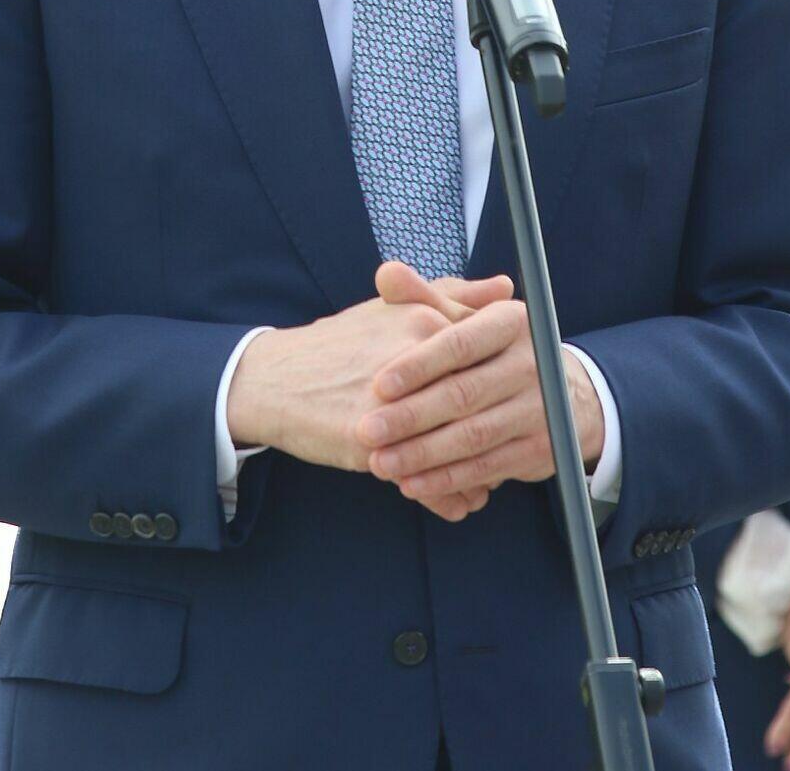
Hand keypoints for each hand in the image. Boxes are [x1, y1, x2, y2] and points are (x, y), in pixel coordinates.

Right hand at [225, 267, 514, 522]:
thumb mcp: (394, 307)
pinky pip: (423, 477)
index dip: (503, 382)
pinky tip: (460, 503)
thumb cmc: (341, 343)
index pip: (486, 355)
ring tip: (486, 482)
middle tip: (512, 446)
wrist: (275, 378)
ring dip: (477, 471)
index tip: (514, 400)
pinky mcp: (370, 441)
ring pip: (455, 446)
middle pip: (475, 403)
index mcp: (422, 320)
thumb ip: (453, 295)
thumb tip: (505, 286)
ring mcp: (392, 402)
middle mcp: (412, 358)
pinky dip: (445, 495)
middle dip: (496, 431)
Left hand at [356, 262, 604, 508]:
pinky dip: (447, 479)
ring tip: (381, 462)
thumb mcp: (467, 317)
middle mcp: (532, 364)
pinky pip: (486, 468)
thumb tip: (386, 273)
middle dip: (411, 417)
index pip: (460, 344)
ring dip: (423, 454)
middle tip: (367, 430)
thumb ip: (424, 297)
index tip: (377, 384)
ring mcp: (541, 409)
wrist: (566, 393)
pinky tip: (412, 485)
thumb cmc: (494, 350)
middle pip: (463, 394)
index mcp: (512, 323)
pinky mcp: (539, 449)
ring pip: (472, 437)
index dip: (418, 366)